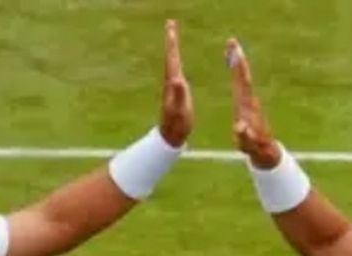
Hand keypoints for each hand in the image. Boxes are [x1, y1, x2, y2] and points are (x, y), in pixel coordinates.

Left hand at [158, 20, 192, 147]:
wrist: (170, 135)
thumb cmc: (177, 124)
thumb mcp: (181, 110)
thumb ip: (179, 94)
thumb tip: (177, 79)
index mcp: (173, 83)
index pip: (173, 58)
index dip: (172, 43)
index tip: (171, 27)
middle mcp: (170, 81)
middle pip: (171, 56)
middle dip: (171, 40)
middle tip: (170, 24)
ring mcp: (172, 86)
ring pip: (172, 61)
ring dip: (172, 48)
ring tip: (172, 36)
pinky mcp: (175, 91)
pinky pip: (175, 69)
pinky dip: (176, 60)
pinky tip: (176, 60)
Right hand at [225, 38, 279, 167]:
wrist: (265, 150)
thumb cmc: (255, 147)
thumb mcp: (248, 144)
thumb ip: (245, 136)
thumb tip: (240, 128)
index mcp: (247, 106)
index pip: (242, 83)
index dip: (238, 68)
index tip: (234, 53)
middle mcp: (249, 100)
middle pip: (243, 75)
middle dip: (237, 58)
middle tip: (232, 42)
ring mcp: (249, 101)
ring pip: (242, 77)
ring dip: (237, 62)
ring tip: (232, 48)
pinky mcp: (247, 103)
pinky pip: (240, 83)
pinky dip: (236, 72)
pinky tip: (233, 65)